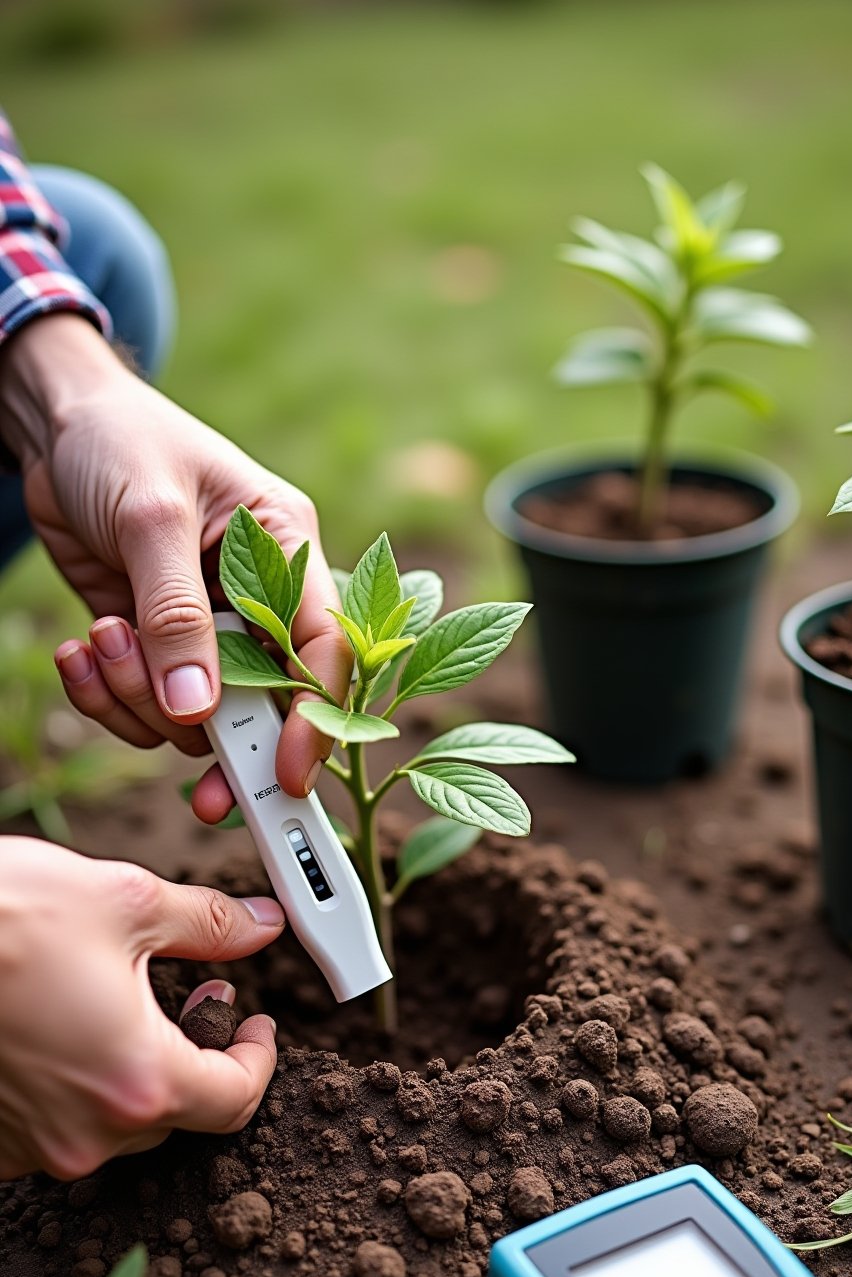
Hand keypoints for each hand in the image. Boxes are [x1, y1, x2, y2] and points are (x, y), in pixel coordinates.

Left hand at [0, 315, 351, 820]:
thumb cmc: (121, 442)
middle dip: (224, 747)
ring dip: (140, 701)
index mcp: (288, 554)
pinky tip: (80, 652)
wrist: (53, 423)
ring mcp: (205, 627)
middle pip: (264, 703)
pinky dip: (106, 695)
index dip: (317, 719)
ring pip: (196, 716)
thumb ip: (176, 615)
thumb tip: (196, 710)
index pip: (324, 651)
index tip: (291, 775)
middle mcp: (257, 600)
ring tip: (103, 640)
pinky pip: (145, 706)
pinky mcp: (156, 644)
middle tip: (205, 804)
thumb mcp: (151, 519)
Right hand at [0, 837, 284, 1180]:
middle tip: (201, 998)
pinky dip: (75, 1084)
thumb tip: (260, 925)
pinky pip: (55, 1124)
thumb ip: (209, 926)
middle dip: (197, 1056)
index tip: (259, 1027)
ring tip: (126, 1004)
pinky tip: (66, 1027)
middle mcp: (85, 1132)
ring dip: (134, 1069)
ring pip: (113, 1121)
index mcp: (138, 1081)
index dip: (259, 1060)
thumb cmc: (0, 918)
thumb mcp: (124, 903)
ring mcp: (30, 1146)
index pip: (236, 1100)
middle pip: (176, 1113)